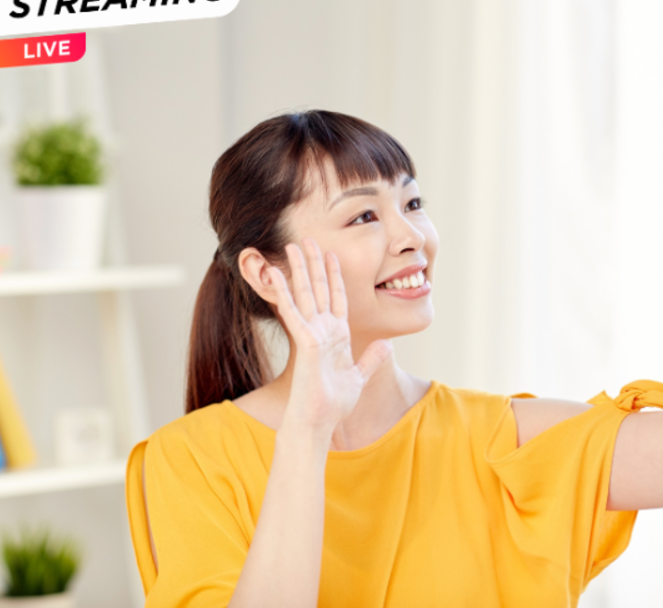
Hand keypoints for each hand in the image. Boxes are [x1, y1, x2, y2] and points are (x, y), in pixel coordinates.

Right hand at [268, 237, 391, 433]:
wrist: (319, 423)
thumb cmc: (333, 404)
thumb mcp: (358, 376)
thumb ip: (371, 359)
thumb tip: (386, 345)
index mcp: (336, 336)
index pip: (336, 298)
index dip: (334, 275)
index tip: (332, 254)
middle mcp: (322, 331)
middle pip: (318, 289)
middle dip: (314, 263)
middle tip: (307, 238)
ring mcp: (312, 335)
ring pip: (305, 294)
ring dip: (299, 269)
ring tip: (292, 245)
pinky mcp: (304, 344)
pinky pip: (293, 313)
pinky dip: (285, 292)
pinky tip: (276, 273)